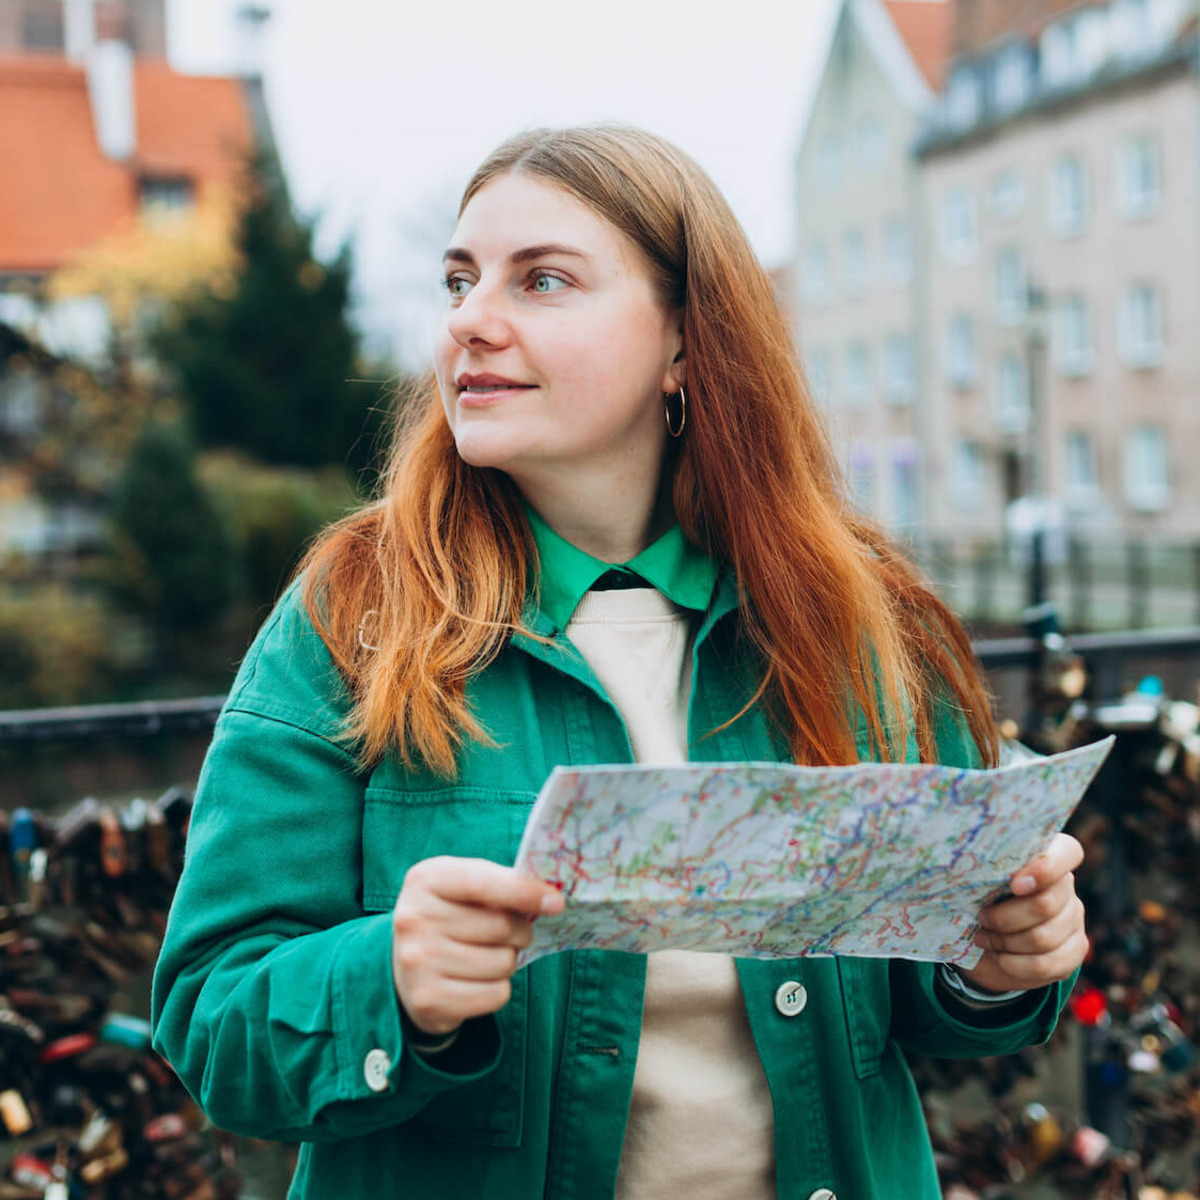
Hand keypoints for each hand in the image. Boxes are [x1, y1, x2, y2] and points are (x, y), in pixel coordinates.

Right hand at [391, 856, 563, 1035]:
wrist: (405, 967)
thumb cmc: (450, 915)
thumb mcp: (464, 886)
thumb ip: (501, 883)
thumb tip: (551, 898)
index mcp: (425, 880)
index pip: (482, 883)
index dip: (524, 892)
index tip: (556, 902)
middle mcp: (414, 919)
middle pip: (500, 926)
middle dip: (520, 931)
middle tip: (512, 933)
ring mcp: (417, 962)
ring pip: (503, 963)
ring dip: (508, 961)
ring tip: (487, 956)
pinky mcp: (427, 1000)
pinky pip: (495, 995)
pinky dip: (498, 989)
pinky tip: (477, 981)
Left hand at [960, 833, 1085, 994]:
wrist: (989, 945)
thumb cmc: (979, 901)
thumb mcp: (978, 883)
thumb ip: (984, 873)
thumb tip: (962, 868)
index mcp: (1047, 858)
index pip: (1068, 852)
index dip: (1046, 868)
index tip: (1014, 884)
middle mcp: (1066, 887)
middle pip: (1045, 904)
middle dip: (1004, 918)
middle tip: (981, 918)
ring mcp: (1074, 920)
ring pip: (1042, 937)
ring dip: (1005, 942)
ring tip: (984, 938)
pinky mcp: (1074, 951)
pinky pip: (1045, 964)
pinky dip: (1014, 964)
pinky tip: (999, 957)